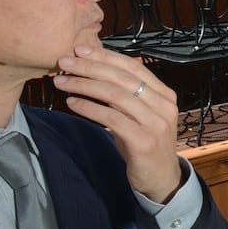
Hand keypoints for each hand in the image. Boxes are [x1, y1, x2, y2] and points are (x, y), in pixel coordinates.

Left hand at [52, 45, 181, 202]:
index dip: (105, 56)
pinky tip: (72, 103)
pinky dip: (89, 108)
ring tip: (62, 82)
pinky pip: (112, 118)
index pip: (133, 67)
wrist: (161, 178)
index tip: (80, 50)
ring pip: (116, 95)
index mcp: (164, 95)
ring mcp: (156, 124)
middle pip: (122, 78)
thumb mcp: (140, 115)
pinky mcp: (144, 141)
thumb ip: (127, 95)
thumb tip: (97, 69)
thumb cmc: (145, 143)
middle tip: (64, 62)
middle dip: (90, 67)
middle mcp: (164, 106)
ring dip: (84, 86)